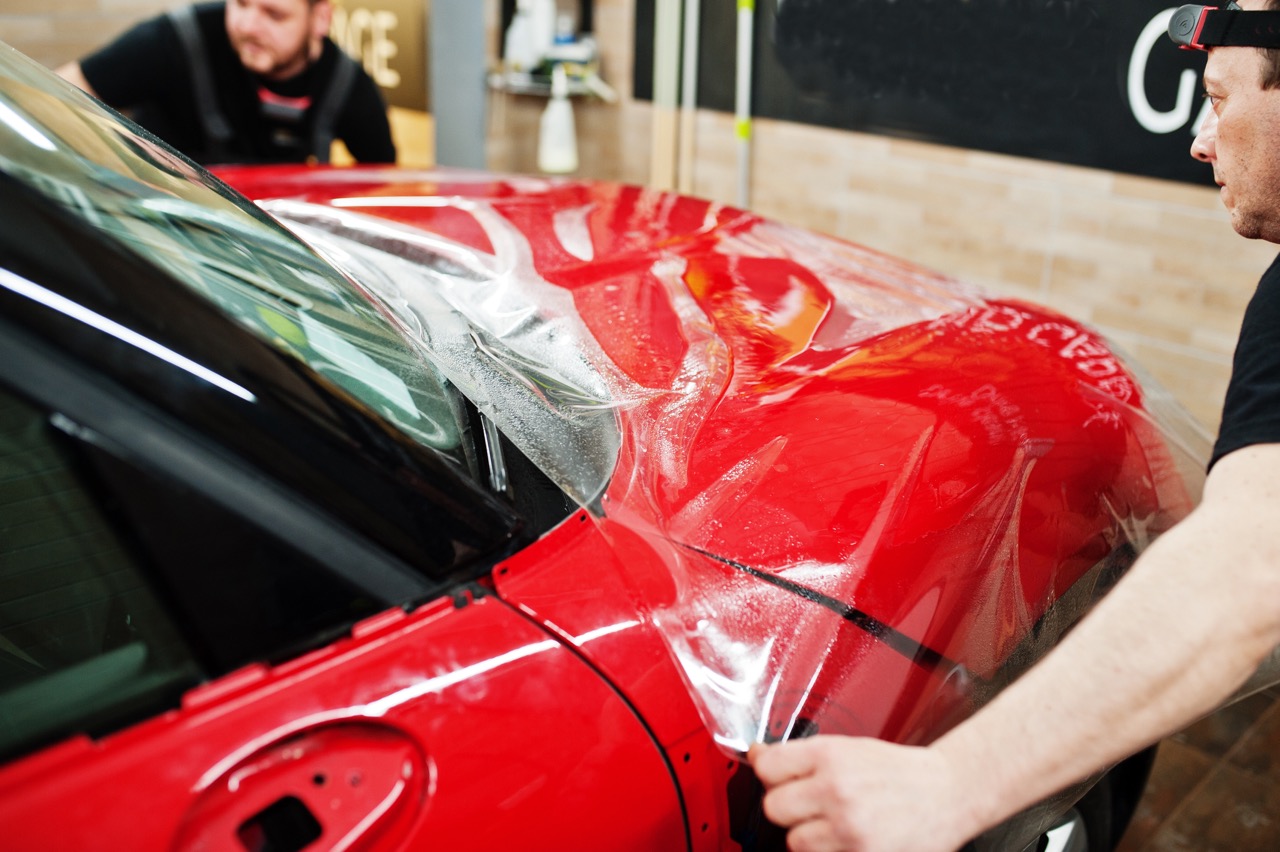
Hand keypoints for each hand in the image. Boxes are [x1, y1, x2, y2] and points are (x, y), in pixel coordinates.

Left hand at [748, 736, 977, 851]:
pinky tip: (845, 838)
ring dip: (808, 835)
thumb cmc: (898, 771)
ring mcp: (849, 828)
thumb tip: (757, 755)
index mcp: (831, 755)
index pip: (768, 767)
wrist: (947, 792)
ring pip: (794, 841)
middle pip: (775, 807)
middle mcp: (837, 790)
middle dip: (789, 807)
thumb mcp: (849, 748)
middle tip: (810, 804)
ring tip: (832, 823)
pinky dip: (828, 851)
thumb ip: (801, 755)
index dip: (771, 774)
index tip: (780, 777)